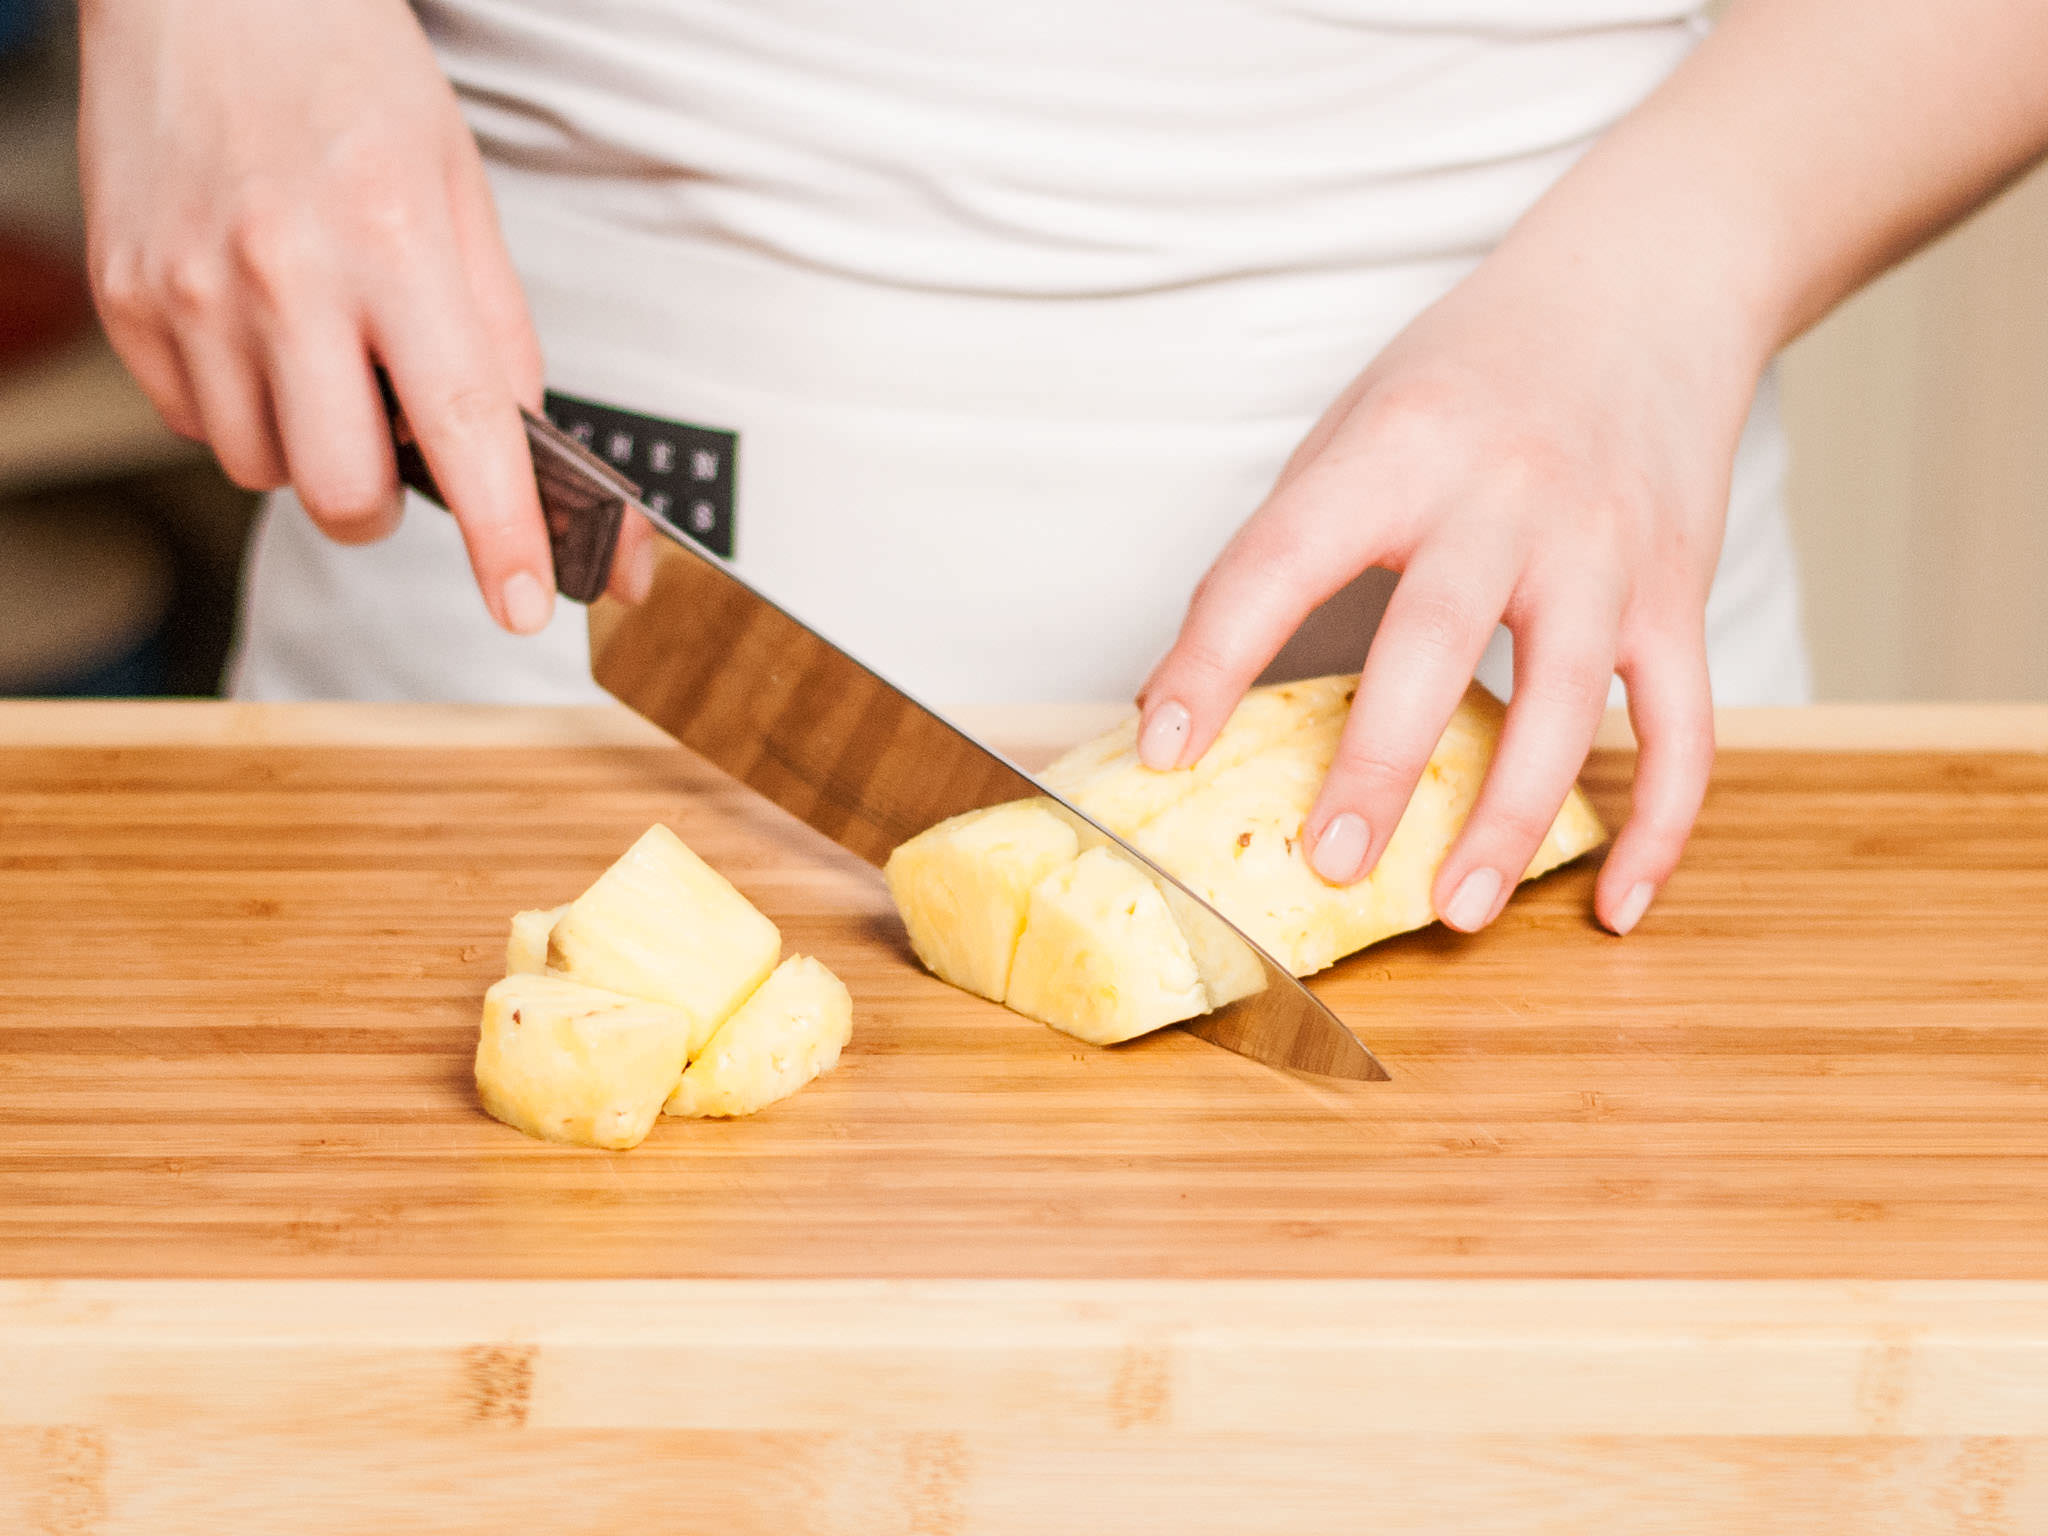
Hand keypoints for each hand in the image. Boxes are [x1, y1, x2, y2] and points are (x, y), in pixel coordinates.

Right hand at [76, 0, 653, 630]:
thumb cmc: (342, 71)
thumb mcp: (458, 187)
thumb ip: (495, 328)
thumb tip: (521, 449)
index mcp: (390, 240)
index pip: (465, 428)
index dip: (503, 535)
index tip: (527, 605)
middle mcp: (281, 273)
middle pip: (343, 492)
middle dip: (383, 501)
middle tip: (394, 441)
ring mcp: (189, 290)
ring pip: (264, 472)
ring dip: (307, 445)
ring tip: (316, 347)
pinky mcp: (126, 299)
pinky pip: (195, 424)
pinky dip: (240, 404)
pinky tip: (254, 326)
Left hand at [1136, 249, 1765, 937]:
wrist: (1643, 286)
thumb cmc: (1471, 374)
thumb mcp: (1357, 425)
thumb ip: (1290, 547)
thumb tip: (1187, 694)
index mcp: (1396, 452)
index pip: (1282, 560)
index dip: (1213, 658)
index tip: (1162, 748)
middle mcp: (1504, 499)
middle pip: (1433, 641)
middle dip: (1379, 762)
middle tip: (1328, 864)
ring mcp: (1604, 550)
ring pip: (1565, 703)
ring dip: (1511, 818)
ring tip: (1458, 909)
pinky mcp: (1678, 593)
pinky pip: (1681, 727)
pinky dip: (1656, 825)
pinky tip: (1614, 902)